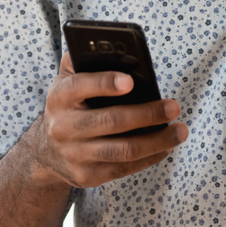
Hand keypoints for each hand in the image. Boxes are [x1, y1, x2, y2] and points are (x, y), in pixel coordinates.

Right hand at [32, 53, 187, 188]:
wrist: (45, 150)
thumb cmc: (70, 104)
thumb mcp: (69, 77)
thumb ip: (87, 58)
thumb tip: (120, 50)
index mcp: (61, 96)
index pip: (81, 87)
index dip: (106, 83)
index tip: (131, 81)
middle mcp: (64, 127)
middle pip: (111, 121)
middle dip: (147, 114)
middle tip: (173, 107)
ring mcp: (75, 155)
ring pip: (123, 150)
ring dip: (156, 141)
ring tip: (180, 131)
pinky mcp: (87, 176)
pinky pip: (124, 168)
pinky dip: (150, 157)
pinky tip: (166, 146)